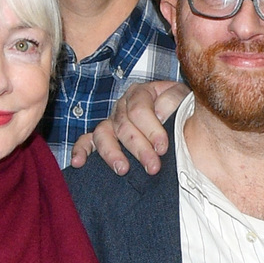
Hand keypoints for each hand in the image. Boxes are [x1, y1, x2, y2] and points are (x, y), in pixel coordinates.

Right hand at [68, 77, 182, 172]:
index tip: (163, 148)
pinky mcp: (102, 137)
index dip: (151, 130)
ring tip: (123, 169)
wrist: (182, 119)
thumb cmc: (182, 111)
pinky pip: (86, 141)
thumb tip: (160, 113)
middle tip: (153, 167)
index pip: (140, 110)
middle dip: (139, 148)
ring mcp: (111, 121)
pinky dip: (81, 151)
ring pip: (103, 134)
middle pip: (123, 126)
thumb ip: (174, 102)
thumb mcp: (184, 100)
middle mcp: (122, 106)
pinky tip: (79, 163)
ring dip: (112, 153)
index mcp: (141, 93)